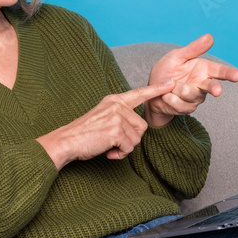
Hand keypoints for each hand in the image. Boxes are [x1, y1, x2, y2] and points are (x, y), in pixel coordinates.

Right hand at [36, 80, 175, 169]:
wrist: (66, 141)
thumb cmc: (84, 134)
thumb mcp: (103, 117)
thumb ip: (119, 116)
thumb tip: (136, 129)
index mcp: (114, 100)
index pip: (139, 93)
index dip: (156, 89)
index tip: (171, 83)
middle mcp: (117, 105)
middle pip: (142, 126)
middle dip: (131, 139)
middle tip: (114, 142)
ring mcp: (117, 116)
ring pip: (137, 138)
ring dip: (125, 148)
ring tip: (109, 146)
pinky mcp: (116, 130)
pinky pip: (129, 147)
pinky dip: (120, 154)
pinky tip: (108, 151)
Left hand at [144, 33, 237, 127]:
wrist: (152, 91)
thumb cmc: (166, 71)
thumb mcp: (177, 57)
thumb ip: (193, 49)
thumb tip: (210, 37)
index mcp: (203, 70)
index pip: (219, 71)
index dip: (230, 73)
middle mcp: (202, 84)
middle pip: (213, 87)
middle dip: (215, 88)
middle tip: (217, 91)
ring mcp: (196, 98)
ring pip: (192, 95)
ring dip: (178, 90)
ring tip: (170, 85)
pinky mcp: (187, 109)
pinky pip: (180, 105)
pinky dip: (170, 98)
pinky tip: (166, 95)